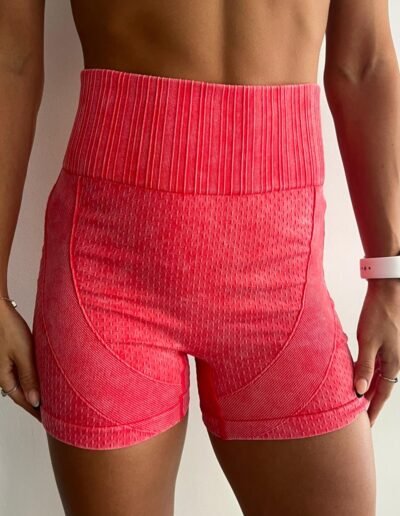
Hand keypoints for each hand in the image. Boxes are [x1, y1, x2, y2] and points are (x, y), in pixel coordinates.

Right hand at [0, 301, 40, 421]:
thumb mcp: (23, 354)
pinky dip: (31, 378)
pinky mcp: (8, 355)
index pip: (23, 401)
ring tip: (49, 396)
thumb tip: (35, 400)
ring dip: (34, 390)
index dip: (36, 411)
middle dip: (36, 403)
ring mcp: (4, 365)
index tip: (48, 420)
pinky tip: (40, 376)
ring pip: (21, 383)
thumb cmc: (7, 328)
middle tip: (52, 412)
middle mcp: (2, 374)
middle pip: (22, 394)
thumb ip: (29, 377)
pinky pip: (20, 372)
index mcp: (4, 378)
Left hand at [354, 279, 399, 426]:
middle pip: (380, 386)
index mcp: (393, 362)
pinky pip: (378, 363)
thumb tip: (359, 391)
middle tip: (359, 416)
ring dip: (368, 386)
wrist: (387, 290)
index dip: (372, 409)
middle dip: (370, 401)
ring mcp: (392, 351)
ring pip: (379, 375)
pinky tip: (359, 373)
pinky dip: (368, 372)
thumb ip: (364, 366)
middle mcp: (395, 359)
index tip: (365, 424)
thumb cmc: (378, 313)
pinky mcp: (386, 342)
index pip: (380, 393)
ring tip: (356, 399)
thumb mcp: (368, 341)